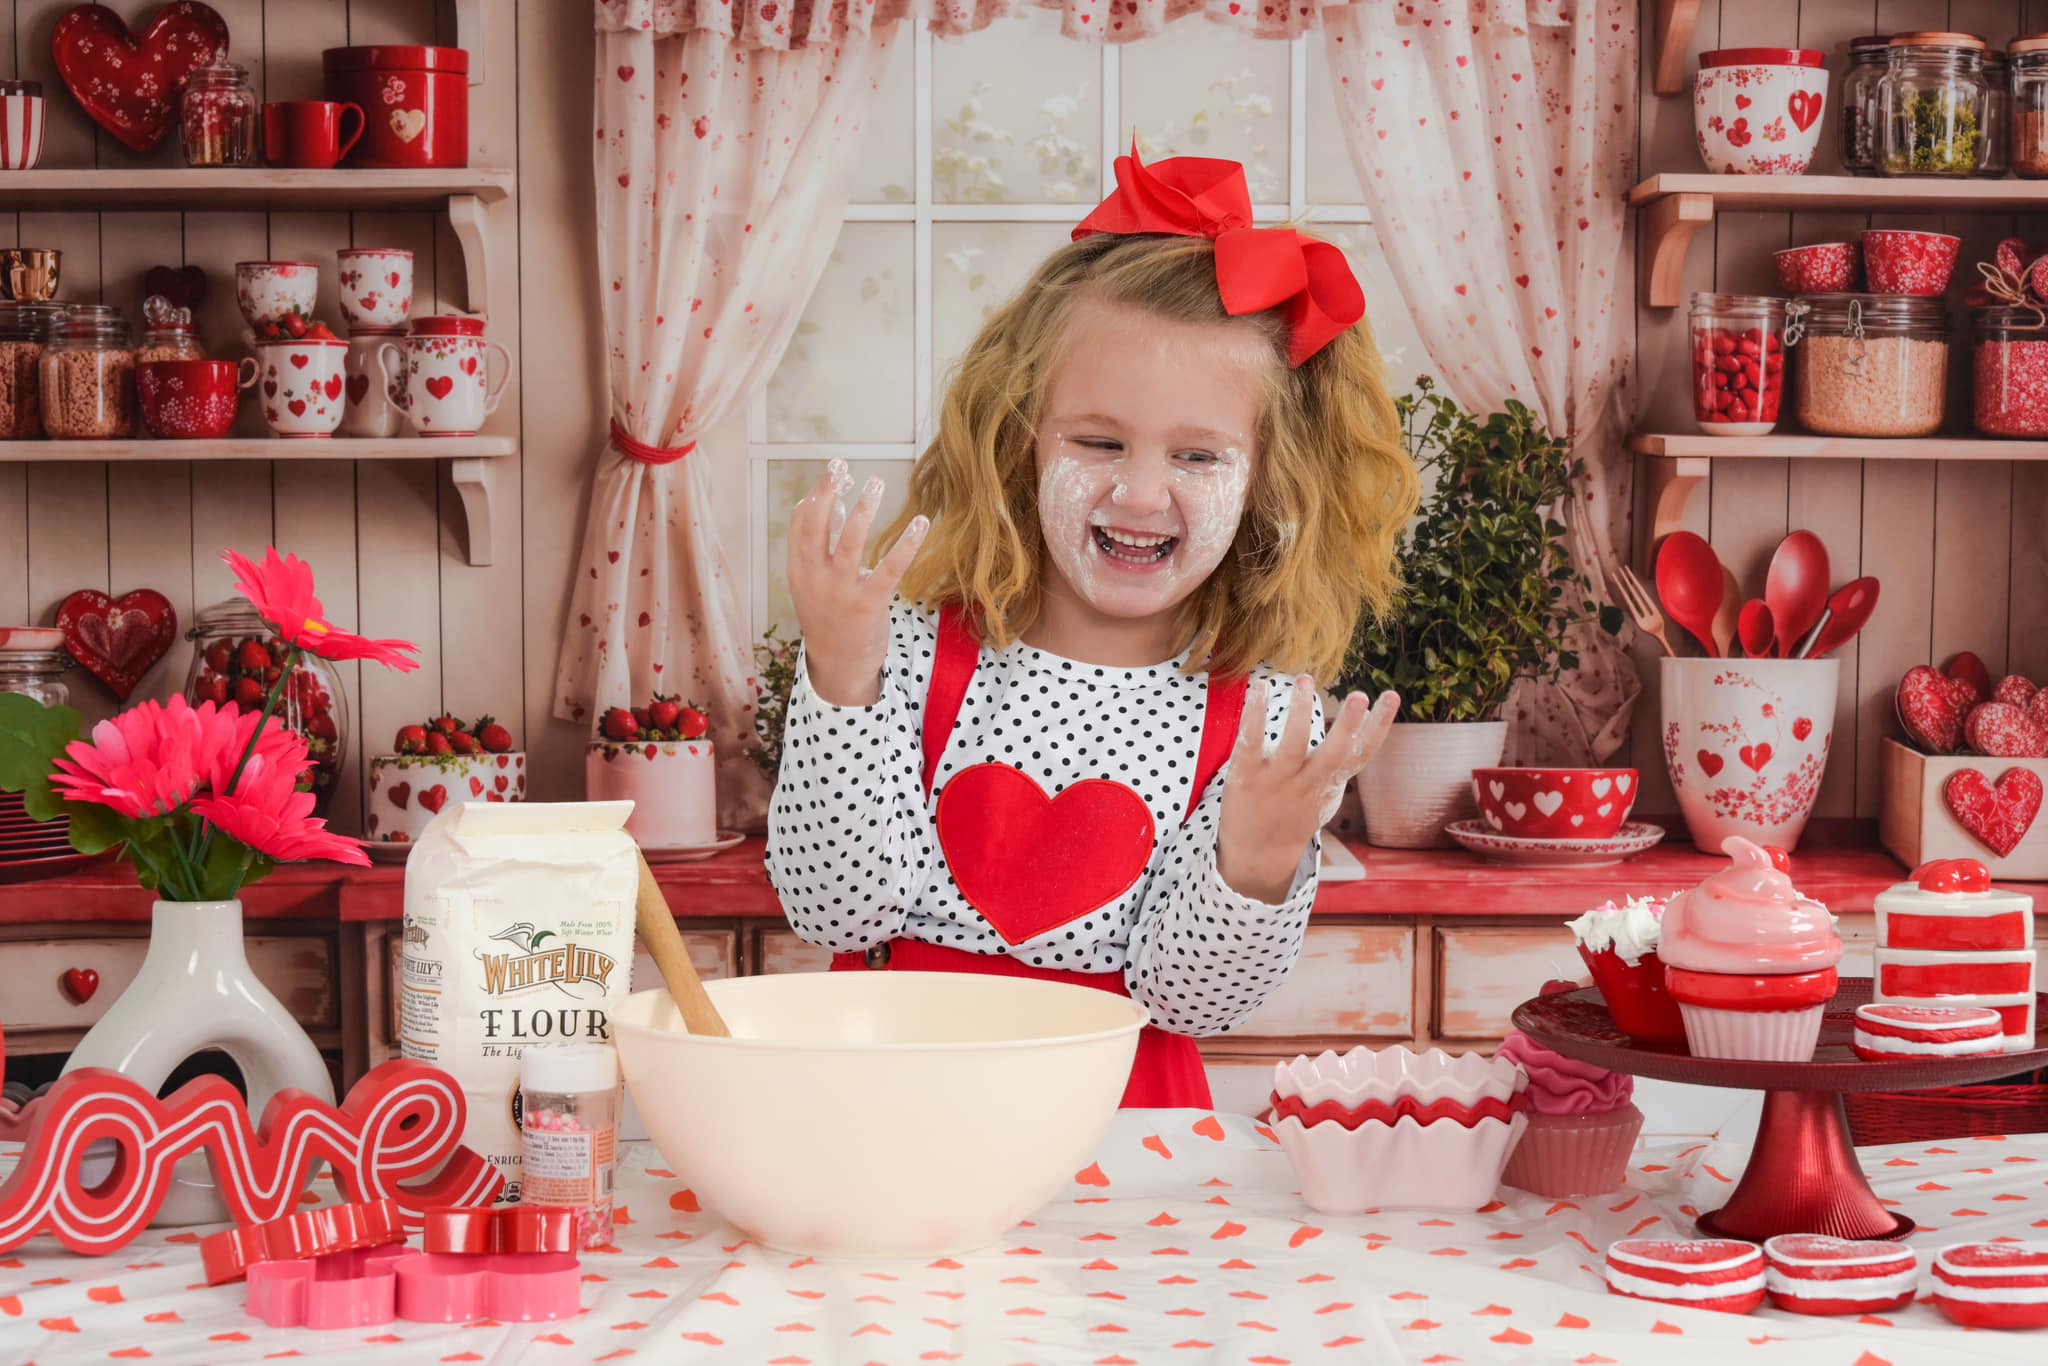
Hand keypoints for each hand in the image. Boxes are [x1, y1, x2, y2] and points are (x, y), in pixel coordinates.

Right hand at [786, 460, 927, 706]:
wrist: (838, 665)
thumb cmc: (829, 615)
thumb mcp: (814, 581)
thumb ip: (822, 545)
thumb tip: (831, 503)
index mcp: (799, 570)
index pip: (802, 524)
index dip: (817, 495)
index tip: (834, 473)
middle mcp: (815, 578)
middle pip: (816, 527)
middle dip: (827, 492)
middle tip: (841, 464)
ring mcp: (841, 592)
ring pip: (850, 542)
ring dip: (863, 509)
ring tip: (875, 482)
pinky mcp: (869, 604)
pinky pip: (889, 569)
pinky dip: (906, 544)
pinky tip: (920, 522)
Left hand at [1217, 677, 1399, 903]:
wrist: (1257, 856)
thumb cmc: (1293, 816)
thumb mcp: (1325, 793)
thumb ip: (1342, 763)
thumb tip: (1365, 726)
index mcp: (1329, 784)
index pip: (1361, 755)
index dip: (1379, 727)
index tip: (1392, 696)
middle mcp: (1306, 783)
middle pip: (1333, 755)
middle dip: (1348, 726)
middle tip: (1360, 696)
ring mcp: (1276, 782)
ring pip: (1292, 747)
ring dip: (1300, 712)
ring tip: (1305, 680)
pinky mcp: (1244, 778)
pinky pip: (1250, 744)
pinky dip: (1254, 715)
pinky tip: (1259, 688)